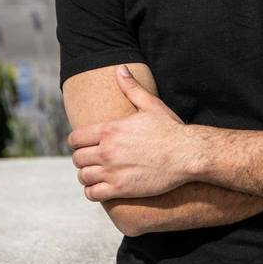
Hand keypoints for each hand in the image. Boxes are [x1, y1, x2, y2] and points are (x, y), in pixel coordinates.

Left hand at [69, 65, 195, 201]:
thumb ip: (131, 87)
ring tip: (97, 173)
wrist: (187, 154)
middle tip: (92, 159)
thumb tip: (120, 69)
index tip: (84, 144)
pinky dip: (93, 192)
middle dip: (82, 158)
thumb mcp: (150, 104)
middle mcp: (107, 150)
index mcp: (110, 129)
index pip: (75, 138)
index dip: (77, 142)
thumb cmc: (170, 129)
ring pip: (83, 176)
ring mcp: (113, 171)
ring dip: (87, 175)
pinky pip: (93, 194)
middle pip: (77, 158)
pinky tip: (102, 188)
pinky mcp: (120, 189)